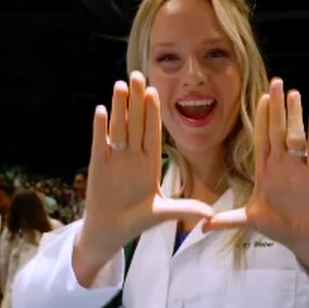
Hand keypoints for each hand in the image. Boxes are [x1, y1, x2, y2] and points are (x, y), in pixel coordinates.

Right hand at [73, 71, 215, 285]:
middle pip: (135, 123)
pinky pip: (99, 144)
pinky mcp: (98, 168)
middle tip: (137, 75)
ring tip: (120, 85)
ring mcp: (114, 160)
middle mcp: (132, 157)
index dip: (153, 112)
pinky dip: (100, 129)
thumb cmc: (136, 221)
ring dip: (119, 108)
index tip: (154, 91)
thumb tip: (210, 215)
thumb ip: (185, 209)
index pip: (152, 132)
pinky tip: (101, 111)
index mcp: (149, 164)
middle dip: (136, 100)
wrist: (110, 232)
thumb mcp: (163, 213)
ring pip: (118, 128)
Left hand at [205, 78, 308, 284]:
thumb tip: (201, 227)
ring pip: (296, 136)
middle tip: (276, 82)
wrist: (302, 238)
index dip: (261, 118)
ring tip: (294, 94)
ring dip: (295, 116)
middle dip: (276, 107)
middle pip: (278, 130)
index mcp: (266, 170)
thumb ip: (227, 220)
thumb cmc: (277, 226)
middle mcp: (282, 164)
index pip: (262, 138)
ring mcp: (299, 168)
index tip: (260, 97)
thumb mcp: (249, 220)